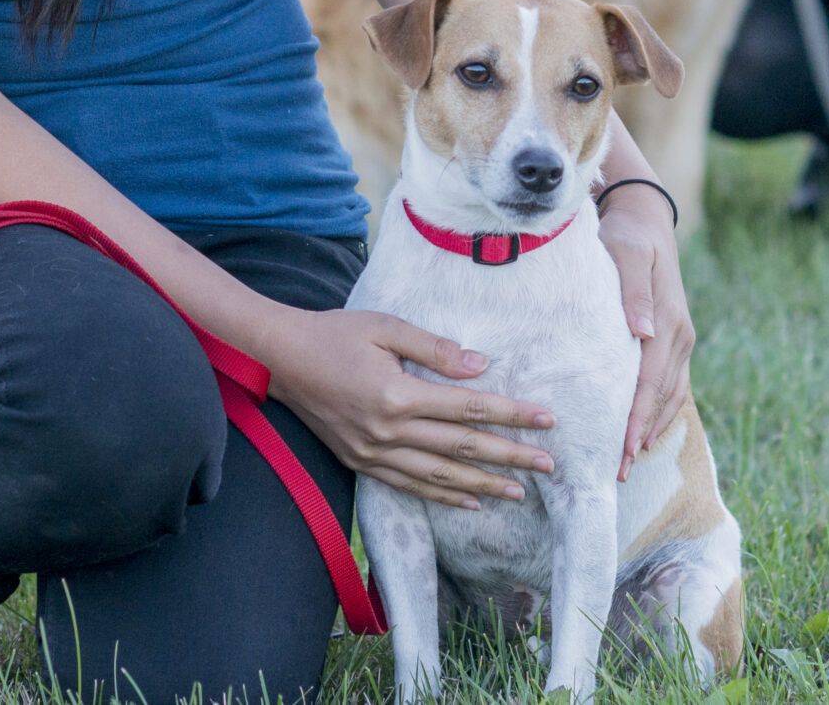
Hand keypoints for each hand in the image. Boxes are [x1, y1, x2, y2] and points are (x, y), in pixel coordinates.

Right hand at [258, 306, 556, 509]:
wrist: (278, 359)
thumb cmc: (333, 334)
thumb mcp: (385, 327)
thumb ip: (434, 348)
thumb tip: (480, 366)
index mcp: (397, 394)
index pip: (470, 408)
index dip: (512, 415)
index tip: (547, 420)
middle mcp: (388, 430)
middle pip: (462, 448)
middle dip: (510, 457)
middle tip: (549, 465)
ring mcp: (374, 451)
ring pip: (440, 475)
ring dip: (483, 485)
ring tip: (519, 492)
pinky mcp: (361, 462)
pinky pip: (410, 485)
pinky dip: (443, 495)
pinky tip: (469, 500)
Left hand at [599, 184, 693, 480]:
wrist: (647, 221)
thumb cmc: (628, 237)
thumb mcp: (628, 254)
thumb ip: (634, 291)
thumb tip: (643, 332)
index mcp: (667, 322)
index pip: (650, 381)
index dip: (638, 417)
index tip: (624, 449)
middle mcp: (679, 337)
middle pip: (661, 396)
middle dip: (642, 434)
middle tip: (621, 470)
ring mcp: (680, 340)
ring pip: (669, 395)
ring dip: (651, 428)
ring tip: (630, 460)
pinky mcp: (674, 341)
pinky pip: (670, 384)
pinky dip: (659, 410)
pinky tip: (644, 430)